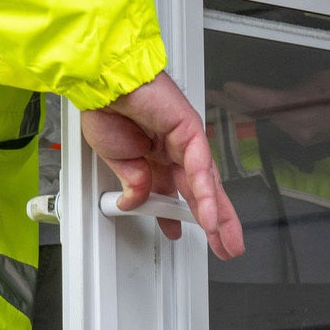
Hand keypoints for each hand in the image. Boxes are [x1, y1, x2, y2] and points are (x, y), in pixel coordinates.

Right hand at [81, 72, 245, 259]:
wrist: (103, 84)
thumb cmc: (106, 110)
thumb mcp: (117, 160)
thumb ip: (133, 183)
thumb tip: (135, 201)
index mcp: (154, 156)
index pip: (173, 192)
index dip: (177, 215)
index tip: (177, 232)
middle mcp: (173, 148)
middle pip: (200, 191)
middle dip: (213, 221)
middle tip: (225, 246)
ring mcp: (185, 139)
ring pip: (207, 183)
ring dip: (218, 215)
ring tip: (226, 241)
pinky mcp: (190, 129)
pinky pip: (199, 167)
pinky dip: (204, 194)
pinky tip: (208, 216)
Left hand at [215, 54, 329, 145]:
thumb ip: (301, 85)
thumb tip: (274, 92)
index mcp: (307, 113)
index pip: (267, 104)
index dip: (245, 95)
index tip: (226, 88)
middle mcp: (302, 129)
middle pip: (261, 113)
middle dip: (236, 103)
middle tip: (213, 94)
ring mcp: (305, 134)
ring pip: (269, 118)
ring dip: (248, 106)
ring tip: (225, 97)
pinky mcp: (309, 134)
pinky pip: (281, 120)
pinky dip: (265, 110)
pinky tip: (252, 103)